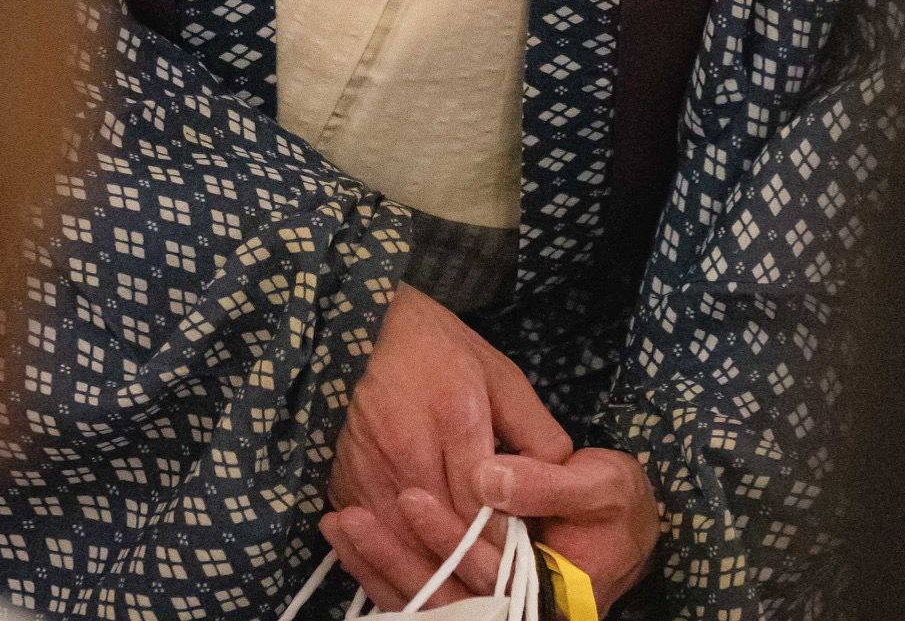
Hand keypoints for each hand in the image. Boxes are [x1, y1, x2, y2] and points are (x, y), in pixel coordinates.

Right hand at [324, 284, 571, 599]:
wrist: (369, 325)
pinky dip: (397, 554)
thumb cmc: (443, 350)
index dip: (502, 542)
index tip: (520, 559)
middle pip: (444, 531)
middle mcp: (406, 446)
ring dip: (434, 565)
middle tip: (498, 579)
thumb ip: (536, 433)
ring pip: (406, 543)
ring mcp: (368, 466)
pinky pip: (374, 537)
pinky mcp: (343, 479)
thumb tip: (561, 482)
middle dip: (473, 562)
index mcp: (455, 415)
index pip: (481, 505)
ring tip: (463, 577)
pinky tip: (420, 558)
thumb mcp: (503, 377)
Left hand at [325, 452, 658, 615]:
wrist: (622, 528)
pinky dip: (384, 572)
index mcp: (550, 594)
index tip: (411, 497)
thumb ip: (544, 483)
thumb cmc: (617, 504)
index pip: (489, 577)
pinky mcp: (471, 604)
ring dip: (379, 567)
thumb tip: (487, 476)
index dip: (449, 540)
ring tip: (339, 524)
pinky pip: (421, 600)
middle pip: (446, 599)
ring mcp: (491, 613)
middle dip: (397, 558)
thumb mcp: (599, 484)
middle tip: (352, 517)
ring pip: (427, 605)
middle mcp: (517, 613)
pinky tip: (350, 542)